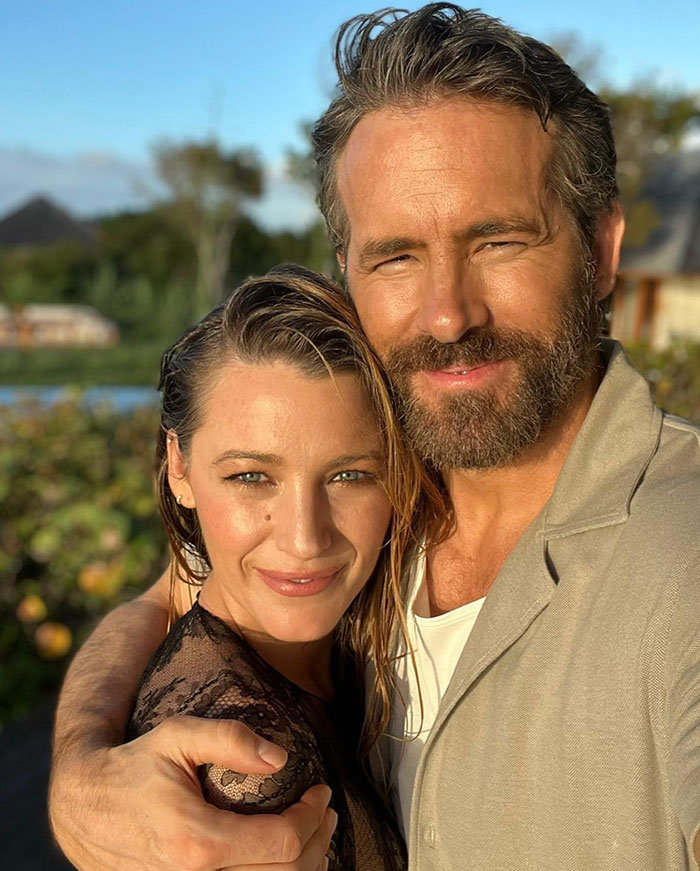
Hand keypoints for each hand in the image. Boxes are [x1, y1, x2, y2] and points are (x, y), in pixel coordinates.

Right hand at [49, 715, 335, 870]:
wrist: (84, 808)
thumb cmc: (134, 766)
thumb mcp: (177, 735)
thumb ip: (229, 739)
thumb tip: (281, 757)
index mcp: (198, 841)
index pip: (282, 843)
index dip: (312, 816)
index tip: (321, 789)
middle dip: (317, 841)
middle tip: (326, 809)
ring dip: (304, 864)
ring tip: (315, 832)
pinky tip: (285, 858)